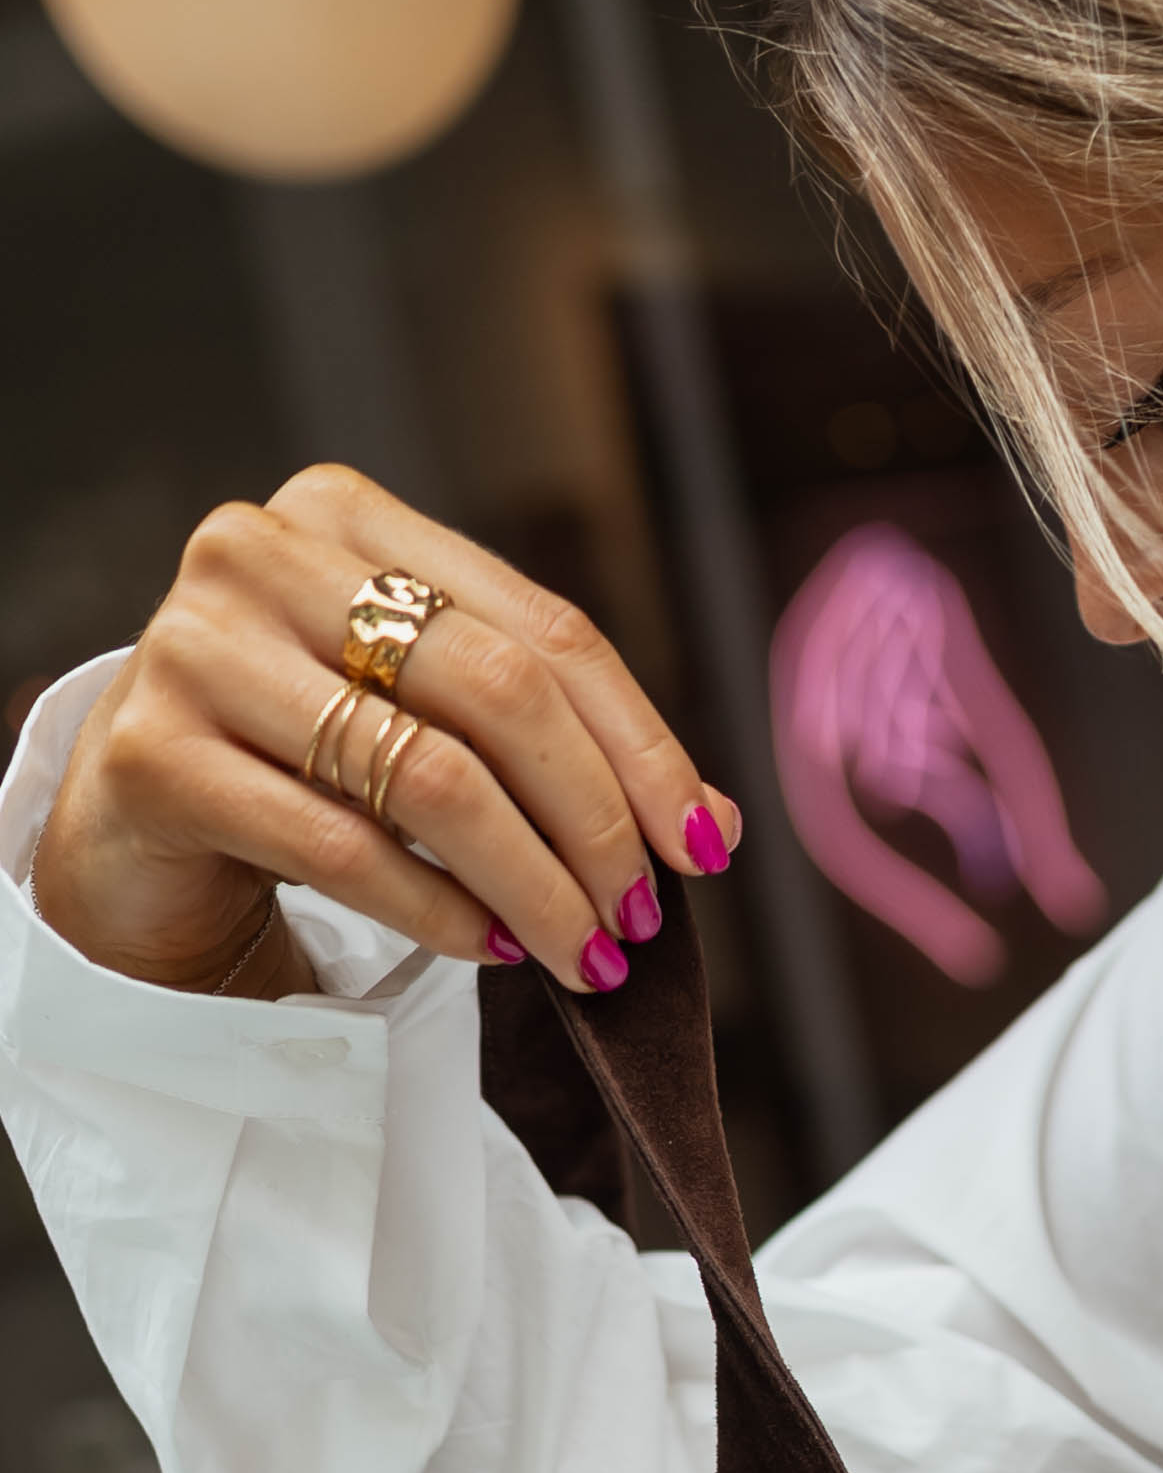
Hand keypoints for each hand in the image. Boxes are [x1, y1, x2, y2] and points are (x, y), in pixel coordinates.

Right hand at [30, 464, 744, 998]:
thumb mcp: (431, 725)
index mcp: (349, 518)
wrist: (138, 824)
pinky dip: (441, 911)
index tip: (702, 845)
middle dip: (592, 822)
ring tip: (585, 954)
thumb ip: (557, 747)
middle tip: (639, 920)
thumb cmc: (303, 761)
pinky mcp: (156, 756)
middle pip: (496, 693)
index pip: (543, 631)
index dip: (642, 744)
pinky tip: (495, 950)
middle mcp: (262, 555)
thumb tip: (715, 823)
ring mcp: (196, 649)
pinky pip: (344, 846)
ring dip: (533, 884)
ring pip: (427, 776)